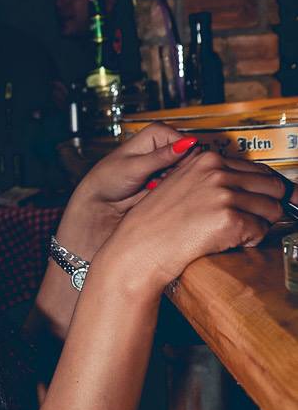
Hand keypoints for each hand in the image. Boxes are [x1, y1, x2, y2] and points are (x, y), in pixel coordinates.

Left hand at [63, 123, 199, 254]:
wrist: (100, 200)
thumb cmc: (108, 178)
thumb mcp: (136, 167)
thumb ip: (162, 157)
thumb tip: (187, 143)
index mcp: (154, 134)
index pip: (183, 140)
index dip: (182, 153)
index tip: (172, 166)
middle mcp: (160, 146)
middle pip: (186, 156)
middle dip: (176, 169)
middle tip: (159, 178)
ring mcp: (162, 163)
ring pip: (183, 171)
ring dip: (172, 180)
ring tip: (153, 184)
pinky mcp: (163, 179)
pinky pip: (176, 183)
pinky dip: (168, 188)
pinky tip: (154, 190)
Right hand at [98, 147, 284, 296]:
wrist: (137, 250)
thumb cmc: (153, 226)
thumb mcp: (180, 187)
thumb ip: (211, 181)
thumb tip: (248, 187)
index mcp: (206, 160)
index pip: (257, 169)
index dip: (264, 189)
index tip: (266, 200)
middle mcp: (217, 172)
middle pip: (272, 186)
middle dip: (266, 206)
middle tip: (252, 221)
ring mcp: (224, 194)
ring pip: (272, 208)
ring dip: (259, 225)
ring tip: (235, 234)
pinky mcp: (229, 219)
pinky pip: (261, 230)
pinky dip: (251, 241)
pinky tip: (230, 243)